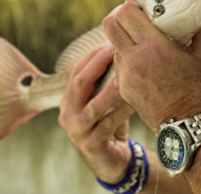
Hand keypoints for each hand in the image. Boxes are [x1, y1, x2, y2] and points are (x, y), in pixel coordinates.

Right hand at [57, 42, 134, 183]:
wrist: (112, 159)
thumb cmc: (109, 123)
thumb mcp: (103, 101)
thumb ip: (105, 81)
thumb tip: (119, 47)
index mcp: (68, 100)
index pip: (76, 72)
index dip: (91, 56)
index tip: (108, 41)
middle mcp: (67, 114)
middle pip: (79, 85)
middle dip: (97, 65)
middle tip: (114, 50)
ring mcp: (77, 131)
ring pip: (93, 107)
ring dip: (109, 90)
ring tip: (124, 75)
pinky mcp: (90, 145)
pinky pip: (107, 125)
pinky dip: (120, 112)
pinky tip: (133, 102)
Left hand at [102, 2, 200, 131]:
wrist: (190, 127)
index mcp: (153, 47)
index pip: (124, 13)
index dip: (131, 5)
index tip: (143, 7)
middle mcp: (134, 59)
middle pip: (109, 25)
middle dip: (119, 17)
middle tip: (136, 19)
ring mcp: (125, 76)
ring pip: (112, 44)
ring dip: (124, 39)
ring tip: (145, 44)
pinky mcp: (123, 89)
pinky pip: (119, 64)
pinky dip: (128, 58)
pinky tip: (147, 64)